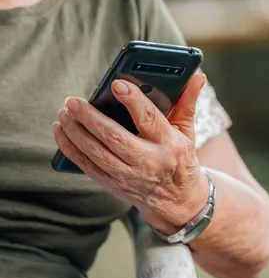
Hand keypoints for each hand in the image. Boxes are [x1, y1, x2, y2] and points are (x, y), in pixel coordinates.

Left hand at [53, 73, 207, 233]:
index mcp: (171, 144)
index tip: (117, 85)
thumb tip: (197, 76)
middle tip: (74, 101)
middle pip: (115, 138)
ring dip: (76, 132)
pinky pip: (88, 166)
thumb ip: (188, 102)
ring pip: (97, 153)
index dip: (134, 102)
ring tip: (65, 113)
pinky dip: (71, 148)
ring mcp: (130, 176)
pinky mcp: (114, 185)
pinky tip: (62, 131)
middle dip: (91, 118)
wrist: (178, 201)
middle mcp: (150, 162)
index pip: (150, 120)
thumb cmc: (181, 158)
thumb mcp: (187, 131)